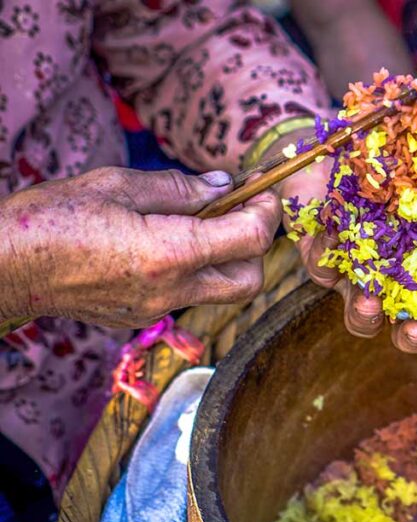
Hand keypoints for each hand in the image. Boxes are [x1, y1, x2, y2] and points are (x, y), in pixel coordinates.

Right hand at [0, 167, 279, 327]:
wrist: (4, 267)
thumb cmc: (52, 218)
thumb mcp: (117, 185)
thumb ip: (180, 188)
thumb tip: (224, 186)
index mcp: (170, 254)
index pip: (250, 239)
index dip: (267, 212)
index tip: (263, 191)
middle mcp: (171, 290)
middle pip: (249, 280)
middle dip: (256, 246)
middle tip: (242, 211)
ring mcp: (156, 310)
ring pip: (220, 292)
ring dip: (225, 258)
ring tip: (201, 221)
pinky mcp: (140, 317)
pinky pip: (186, 296)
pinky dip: (193, 270)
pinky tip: (168, 242)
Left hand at [274, 134, 416, 353]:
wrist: (331, 149)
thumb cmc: (387, 164)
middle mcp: (393, 283)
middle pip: (406, 328)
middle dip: (414, 337)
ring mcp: (356, 277)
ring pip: (359, 315)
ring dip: (364, 315)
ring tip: (368, 301)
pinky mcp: (320, 257)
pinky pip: (321, 267)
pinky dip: (327, 256)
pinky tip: (334, 233)